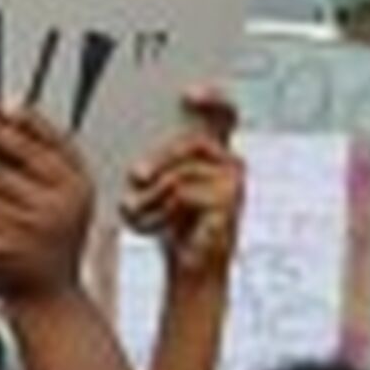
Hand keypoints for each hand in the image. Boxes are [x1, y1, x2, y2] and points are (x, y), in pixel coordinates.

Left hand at [0, 104, 94, 304]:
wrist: (48, 300)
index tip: (1, 102)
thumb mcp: (57, 205)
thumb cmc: (48, 245)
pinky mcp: (8, 238)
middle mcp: (63, 202)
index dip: (26, 119)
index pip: (53, 141)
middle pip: (17, 153)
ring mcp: (36, 221)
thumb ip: (36, 168)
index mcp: (80, 187)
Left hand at [121, 87, 243, 280]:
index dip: (212, 99)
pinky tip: (152, 228)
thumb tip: (139, 150)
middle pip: (193, 142)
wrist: (191, 273)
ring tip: (136, 212)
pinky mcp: (229, 208)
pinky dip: (160, 211)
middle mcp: (231, 166)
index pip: (225, 115)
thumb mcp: (160, 186)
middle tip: (135, 175)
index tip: (187, 96)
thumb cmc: (174, 229)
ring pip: (183, 171)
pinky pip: (184, 194)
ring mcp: (234, 187)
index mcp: (218, 154)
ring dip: (153, 194)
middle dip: (160, 159)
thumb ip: (158, 162)